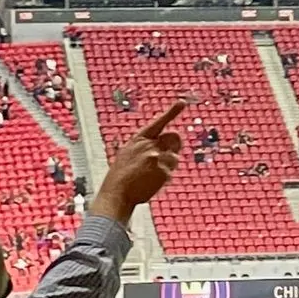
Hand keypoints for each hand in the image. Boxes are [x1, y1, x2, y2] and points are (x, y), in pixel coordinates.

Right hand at [92, 101, 184, 224]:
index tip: (182, 102)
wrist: (116, 194)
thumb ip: (143, 148)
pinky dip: (164, 179)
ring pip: (175, 157)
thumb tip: (161, 149)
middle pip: (175, 137)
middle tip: (167, 157)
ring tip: (152, 175)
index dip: (172, 112)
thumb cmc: (120, 178)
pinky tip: (151, 184)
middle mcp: (149, 145)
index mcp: (139, 139)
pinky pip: (171, 173)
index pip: (158, 123)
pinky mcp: (162, 170)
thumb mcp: (127, 156)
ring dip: (168, 166)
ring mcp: (156, 157)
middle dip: (175, 145)